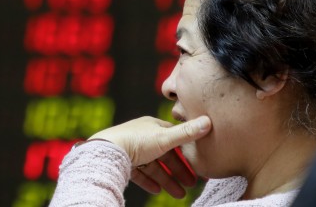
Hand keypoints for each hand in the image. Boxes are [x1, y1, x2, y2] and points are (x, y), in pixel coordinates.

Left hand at [88, 115, 210, 198]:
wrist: (107, 150)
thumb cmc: (137, 141)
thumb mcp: (165, 137)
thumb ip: (187, 133)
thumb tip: (208, 121)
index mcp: (152, 127)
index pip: (174, 138)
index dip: (187, 151)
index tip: (198, 164)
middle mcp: (142, 137)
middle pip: (164, 155)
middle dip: (178, 170)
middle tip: (191, 184)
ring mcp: (131, 150)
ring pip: (153, 166)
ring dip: (167, 180)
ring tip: (179, 195)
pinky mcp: (123, 162)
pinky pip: (139, 173)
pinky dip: (149, 181)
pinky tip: (157, 191)